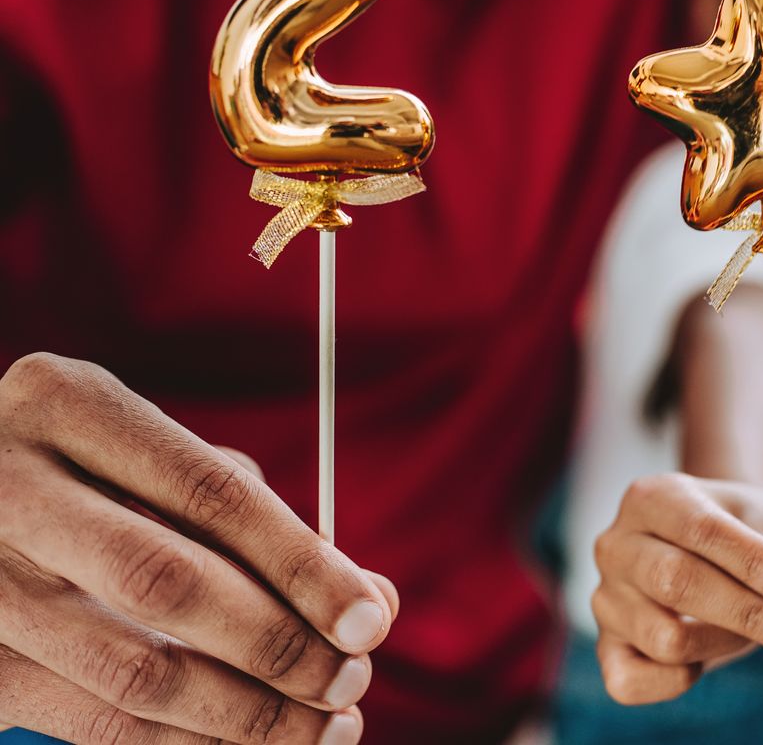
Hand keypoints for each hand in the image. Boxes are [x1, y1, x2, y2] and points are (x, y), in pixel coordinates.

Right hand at [0, 353, 397, 743]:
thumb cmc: (94, 486)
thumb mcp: (164, 468)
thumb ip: (264, 524)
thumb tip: (373, 604)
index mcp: (66, 404)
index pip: (212, 493)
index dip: (303, 566)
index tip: (371, 622)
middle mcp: (2, 486)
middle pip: (168, 583)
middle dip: (280, 646)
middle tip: (352, 683)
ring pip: (129, 673)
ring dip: (246, 715)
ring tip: (320, 729)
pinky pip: (90, 724)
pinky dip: (185, 744)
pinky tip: (246, 741)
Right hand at [590, 473, 762, 704]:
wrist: (705, 546)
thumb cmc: (741, 531)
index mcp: (653, 497)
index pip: (701, 529)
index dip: (754, 563)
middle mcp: (617, 545)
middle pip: (676, 582)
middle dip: (750, 613)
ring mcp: (604, 599)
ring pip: (665, 638)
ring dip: (728, 643)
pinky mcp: (607, 648)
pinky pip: (633, 681)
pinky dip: (679, 679)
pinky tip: (708, 658)